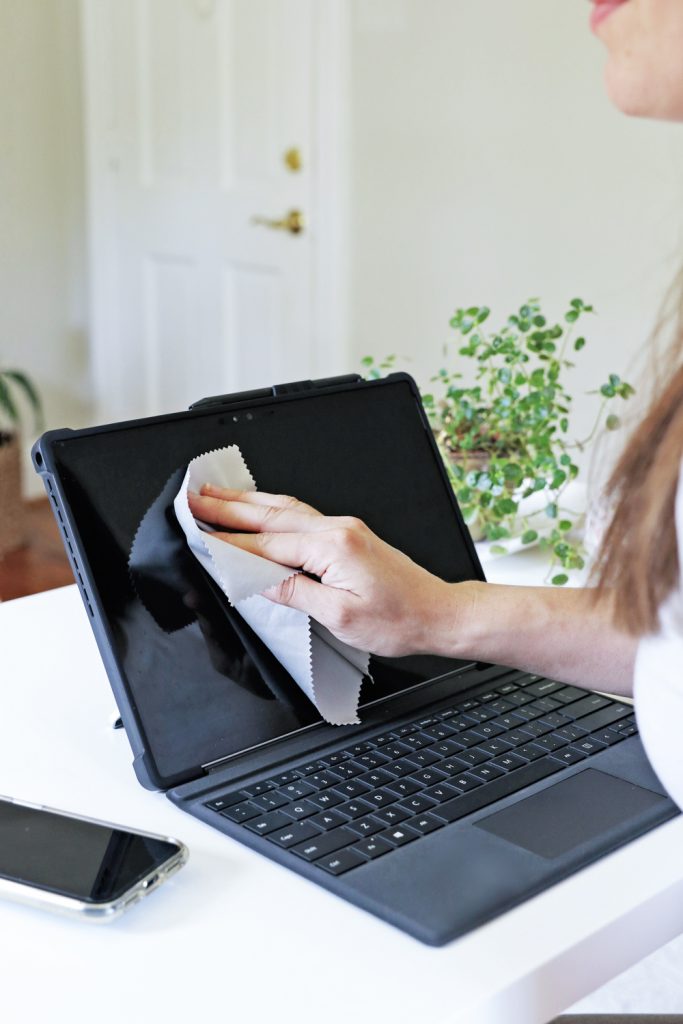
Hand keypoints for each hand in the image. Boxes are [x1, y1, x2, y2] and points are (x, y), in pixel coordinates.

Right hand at [186, 485, 458, 656]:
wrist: (438, 613)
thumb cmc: (398, 620)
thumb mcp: (340, 616)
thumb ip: (295, 592)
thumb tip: (258, 580)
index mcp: (333, 548)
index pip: (267, 545)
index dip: (229, 543)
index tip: (198, 535)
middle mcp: (337, 529)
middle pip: (271, 515)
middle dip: (228, 507)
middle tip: (194, 498)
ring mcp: (343, 528)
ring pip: (285, 509)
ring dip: (248, 501)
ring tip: (216, 494)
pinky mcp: (348, 534)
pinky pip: (301, 514)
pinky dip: (272, 508)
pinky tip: (260, 506)